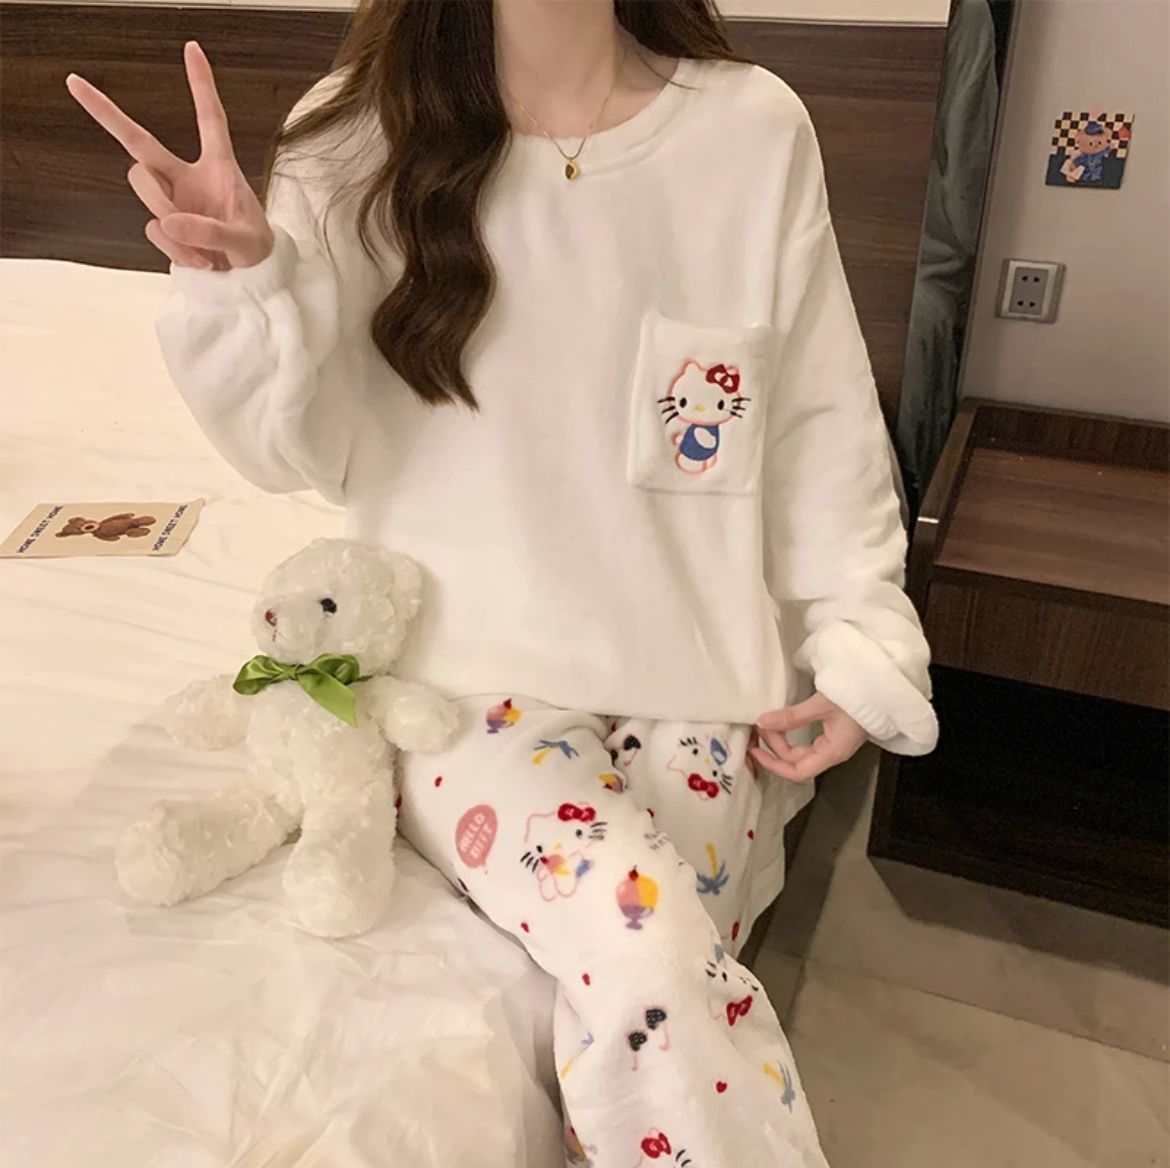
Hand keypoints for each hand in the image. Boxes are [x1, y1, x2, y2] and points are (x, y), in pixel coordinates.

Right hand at [66, 41, 273, 270]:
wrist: (250, 283)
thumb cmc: (256, 252)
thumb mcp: (244, 241)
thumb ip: (210, 231)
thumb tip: (170, 223)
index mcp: (219, 168)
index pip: (209, 119)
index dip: (201, 85)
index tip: (192, 48)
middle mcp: (188, 177)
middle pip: (139, 142)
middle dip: (106, 112)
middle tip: (75, 83)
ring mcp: (172, 200)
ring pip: (143, 187)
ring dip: (167, 215)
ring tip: (206, 251)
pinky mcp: (164, 226)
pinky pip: (155, 229)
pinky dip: (177, 250)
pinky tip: (201, 262)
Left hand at [751, 693, 867, 782]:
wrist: (884, 685)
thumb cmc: (861, 696)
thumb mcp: (821, 705)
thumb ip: (792, 716)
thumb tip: (763, 721)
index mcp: (833, 752)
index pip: (798, 772)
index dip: (774, 765)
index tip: (756, 751)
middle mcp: (833, 752)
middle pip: (797, 762)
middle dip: (775, 747)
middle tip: (760, 726)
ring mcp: (834, 743)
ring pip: (801, 751)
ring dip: (782, 740)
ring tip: (768, 722)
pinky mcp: (834, 732)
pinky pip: (807, 740)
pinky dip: (791, 733)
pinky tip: (783, 722)